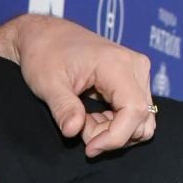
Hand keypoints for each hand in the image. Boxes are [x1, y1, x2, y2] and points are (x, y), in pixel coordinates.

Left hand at [0, 14, 155, 156]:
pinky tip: (88, 115)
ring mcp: (136, 71)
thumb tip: (74, 132)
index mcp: (117, 63)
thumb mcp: (47, 83)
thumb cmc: (42, 54)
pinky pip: (134, 111)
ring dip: (112, 130)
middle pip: (141, 118)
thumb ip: (63, 107)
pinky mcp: (132, 78)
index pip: (134, 111)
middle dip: (111, 134)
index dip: (115, 137)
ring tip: (81, 120)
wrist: (41, 34)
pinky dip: (113, 122)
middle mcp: (135, 66)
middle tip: (78, 128)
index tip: (89, 148)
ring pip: (140, 118)